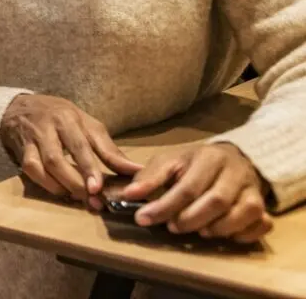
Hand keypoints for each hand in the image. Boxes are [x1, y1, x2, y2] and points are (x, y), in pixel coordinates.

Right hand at [0, 94, 141, 206]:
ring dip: (60, 186)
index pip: (80, 145)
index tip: (98, 188)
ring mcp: (32, 139)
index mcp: (69, 118)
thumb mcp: (87, 125)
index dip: (89, 168)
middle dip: (75, 183)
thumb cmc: (62, 116)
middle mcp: (48, 127)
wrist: (20, 106)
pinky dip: (46, 184)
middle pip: (58, 159)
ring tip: (78, 198)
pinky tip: (60, 190)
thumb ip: (109, 149)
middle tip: (93, 200)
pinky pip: (30, 170)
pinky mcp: (21, 150)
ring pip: (41, 167)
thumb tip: (136, 170)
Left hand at [120, 143, 272, 241]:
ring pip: (243, 213)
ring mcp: (254, 189)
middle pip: (216, 201)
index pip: (187, 187)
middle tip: (172, 227)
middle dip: (190, 219)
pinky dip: (243, 234)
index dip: (164, 206)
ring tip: (198, 232)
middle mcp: (235, 172)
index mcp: (209, 157)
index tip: (143, 218)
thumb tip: (128, 194)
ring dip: (218, 229)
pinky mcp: (264, 206)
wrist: (232, 158)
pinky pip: (261, 224)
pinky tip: (224, 234)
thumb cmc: (194, 163)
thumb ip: (150, 177)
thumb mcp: (170, 162)